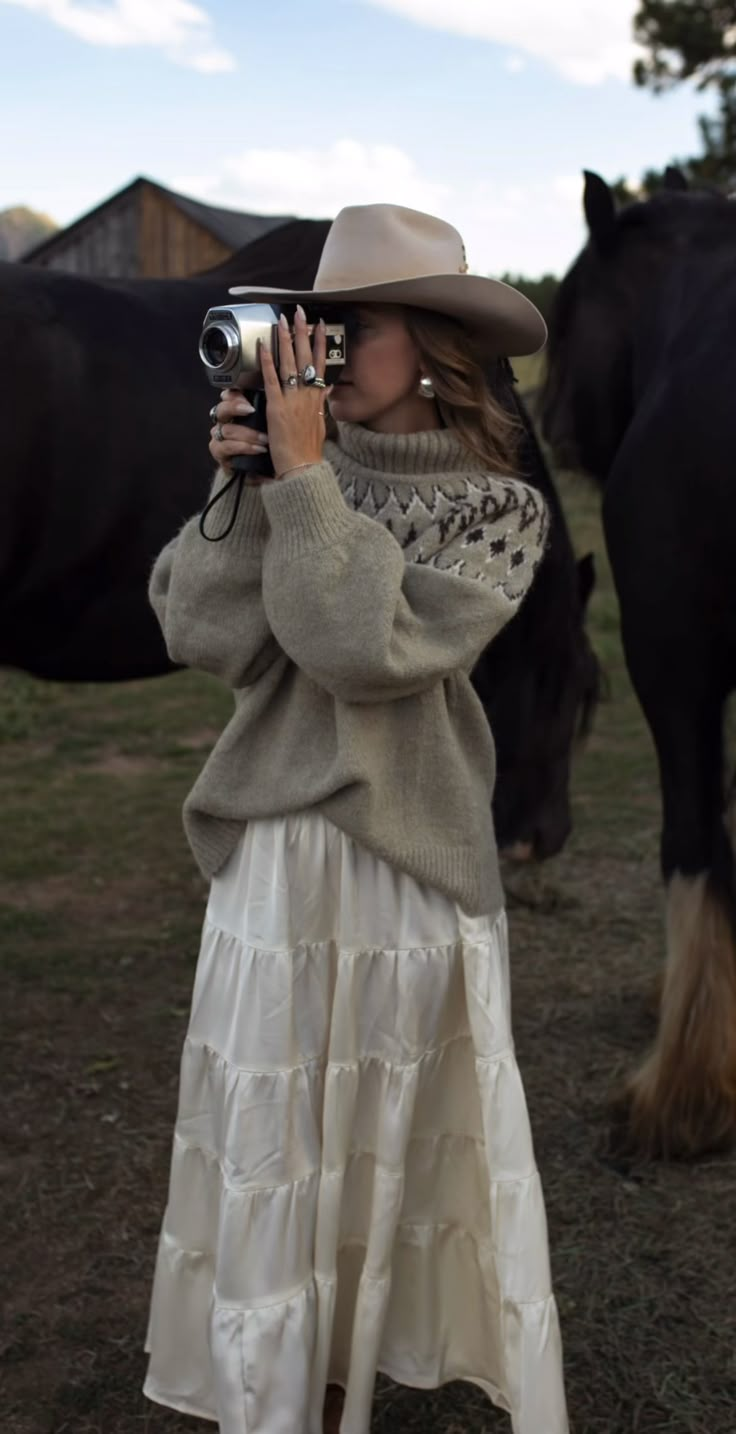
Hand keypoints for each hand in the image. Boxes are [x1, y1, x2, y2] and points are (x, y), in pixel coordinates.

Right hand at [209, 390, 268, 474]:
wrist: (270, 471)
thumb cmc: (273, 444)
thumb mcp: (273, 424)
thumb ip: (270, 408)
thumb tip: (278, 389)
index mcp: (236, 411)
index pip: (229, 396)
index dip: (234, 394)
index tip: (247, 394)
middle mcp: (225, 422)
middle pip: (221, 409)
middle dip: (235, 408)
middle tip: (251, 410)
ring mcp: (220, 438)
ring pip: (227, 430)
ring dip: (248, 434)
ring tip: (265, 439)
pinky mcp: (220, 453)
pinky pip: (226, 447)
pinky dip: (243, 448)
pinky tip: (258, 450)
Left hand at [259, 306, 330, 479]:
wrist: (302, 467)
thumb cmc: (309, 451)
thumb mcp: (321, 423)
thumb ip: (322, 403)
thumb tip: (328, 387)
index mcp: (317, 398)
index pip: (320, 364)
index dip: (319, 342)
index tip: (318, 325)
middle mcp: (307, 395)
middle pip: (306, 357)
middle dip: (303, 332)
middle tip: (299, 312)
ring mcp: (292, 399)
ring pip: (289, 363)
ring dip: (286, 339)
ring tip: (283, 320)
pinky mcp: (277, 406)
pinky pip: (271, 379)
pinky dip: (266, 361)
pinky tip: (263, 345)